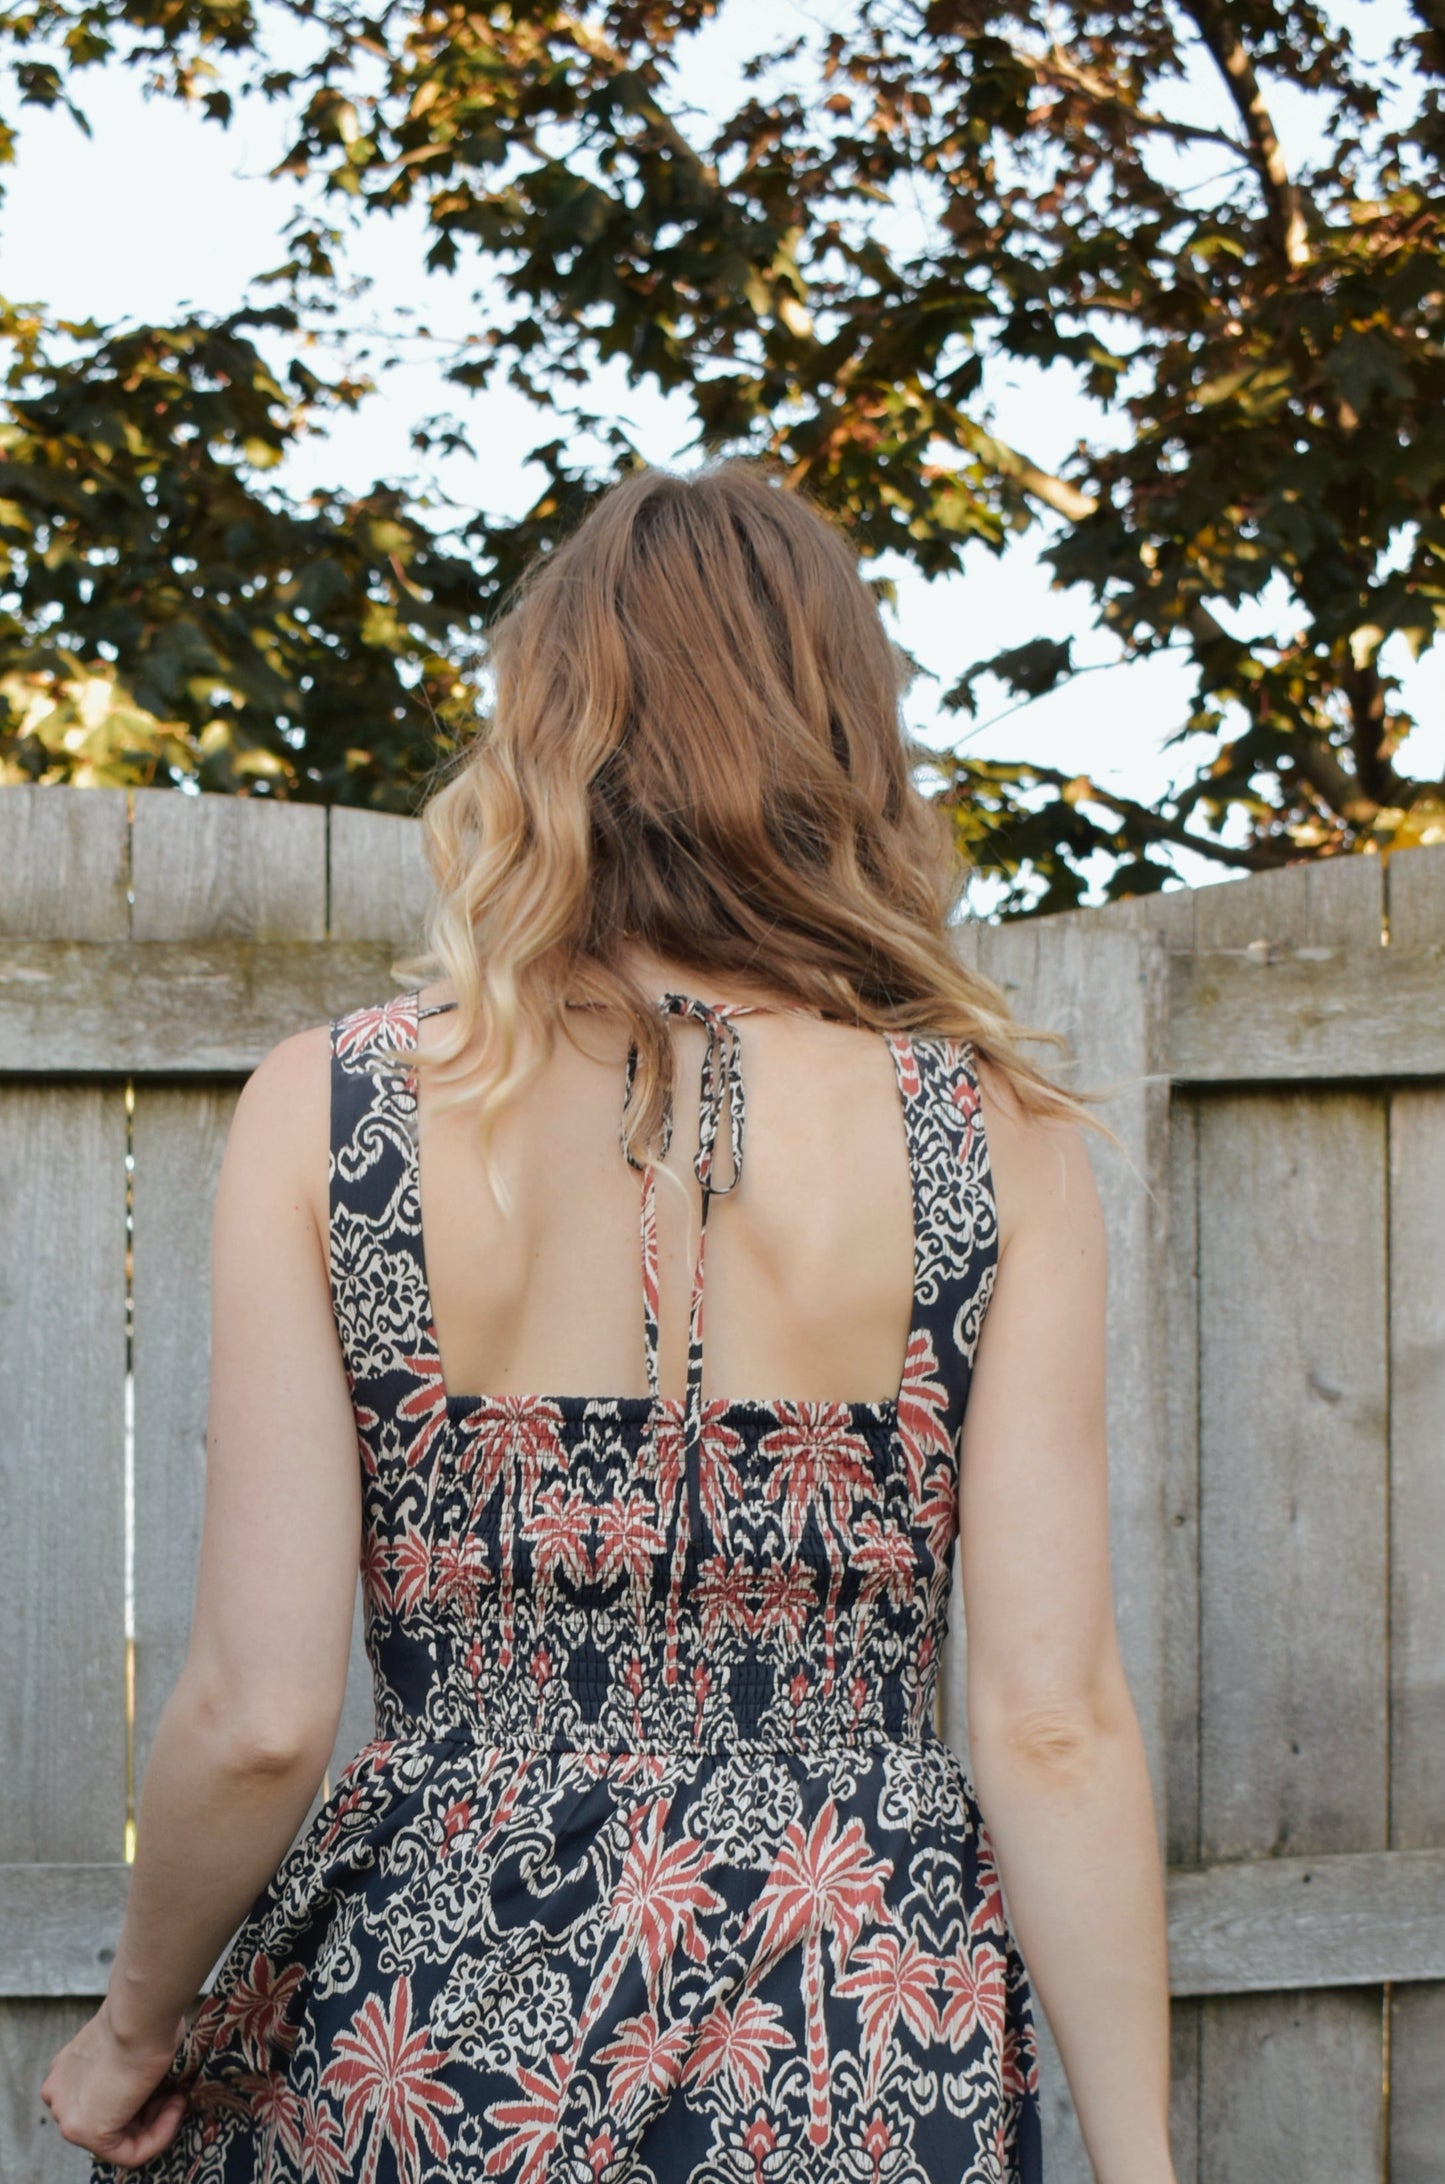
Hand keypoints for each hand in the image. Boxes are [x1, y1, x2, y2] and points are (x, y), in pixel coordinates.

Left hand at [40, 1997, 188, 2167]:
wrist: (140, 2013)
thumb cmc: (144, 2015)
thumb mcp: (127, 2042)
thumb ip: (125, 2067)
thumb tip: (150, 2079)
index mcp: (64, 2070)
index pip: (101, 2099)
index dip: (140, 2095)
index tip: (165, 2081)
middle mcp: (57, 2094)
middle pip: (108, 2119)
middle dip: (147, 2111)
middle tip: (175, 2092)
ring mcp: (67, 2115)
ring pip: (120, 2139)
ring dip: (158, 2121)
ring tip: (178, 2097)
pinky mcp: (85, 2132)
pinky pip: (129, 2152)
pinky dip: (159, 2136)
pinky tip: (175, 2106)